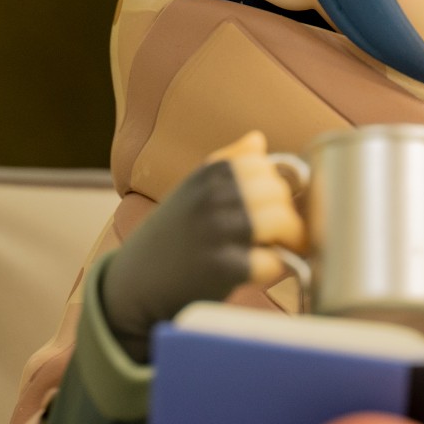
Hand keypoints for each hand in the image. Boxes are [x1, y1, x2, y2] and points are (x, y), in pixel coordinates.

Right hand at [99, 131, 305, 360]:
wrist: (134, 284)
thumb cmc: (169, 238)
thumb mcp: (190, 191)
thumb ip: (226, 164)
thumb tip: (258, 138)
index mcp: (206, 174)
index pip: (263, 165)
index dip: (275, 187)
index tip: (274, 207)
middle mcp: (210, 195)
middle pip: (279, 193)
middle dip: (287, 215)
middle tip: (283, 236)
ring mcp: (216, 230)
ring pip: (282, 222)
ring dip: (289, 240)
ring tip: (281, 251)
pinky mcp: (223, 267)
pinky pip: (272, 261)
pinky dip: (272, 269)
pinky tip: (257, 272)